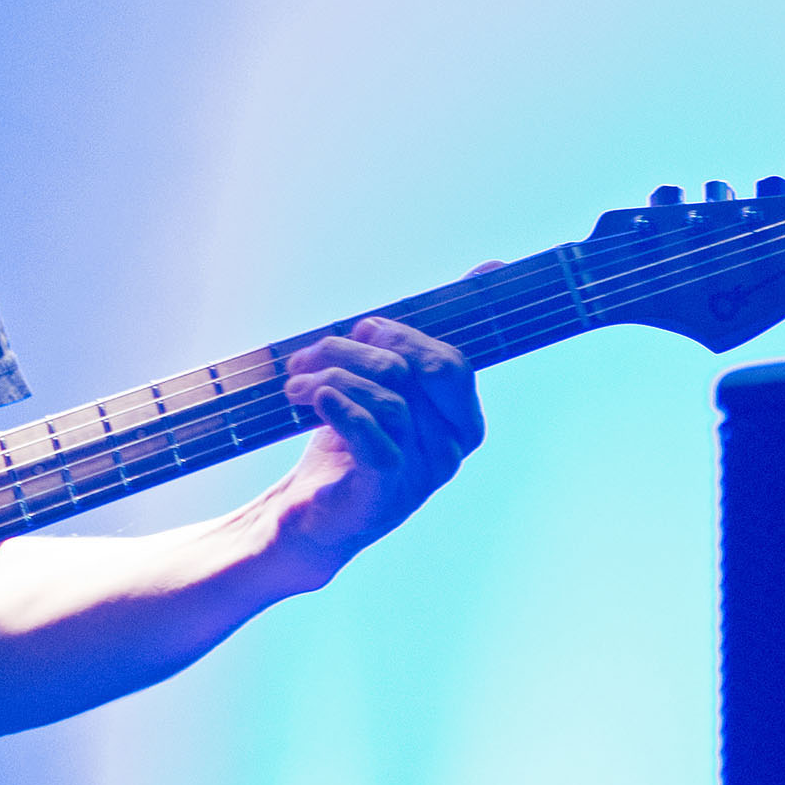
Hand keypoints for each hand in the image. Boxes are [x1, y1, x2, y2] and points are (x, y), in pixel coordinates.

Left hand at [265, 279, 492, 583]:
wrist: (309, 517)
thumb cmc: (348, 444)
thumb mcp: (384, 386)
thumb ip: (417, 340)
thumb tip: (490, 267)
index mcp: (458, 423)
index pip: (452, 364)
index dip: (407, 336)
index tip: (364, 329)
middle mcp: (448, 450)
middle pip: (417, 374)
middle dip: (362, 350)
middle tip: (316, 353)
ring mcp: (419, 475)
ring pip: (388, 400)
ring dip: (331, 377)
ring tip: (294, 383)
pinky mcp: (383, 493)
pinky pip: (373, 439)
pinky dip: (342, 410)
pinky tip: (314, 399)